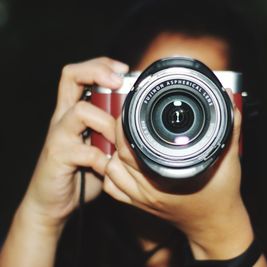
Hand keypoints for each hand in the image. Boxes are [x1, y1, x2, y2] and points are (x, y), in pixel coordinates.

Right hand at [21, 57, 128, 229]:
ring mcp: (58, 135)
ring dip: (107, 123)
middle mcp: (63, 117)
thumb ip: (115, 133)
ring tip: (118, 141)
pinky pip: (83, 151)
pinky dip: (102, 159)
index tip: (124, 70)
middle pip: (71, 77)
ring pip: (80, 111)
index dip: (100, 65)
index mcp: (73, 111)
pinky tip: (110, 167)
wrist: (54, 201)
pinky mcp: (57, 156)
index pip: (79, 74)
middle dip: (98, 72)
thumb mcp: (101, 147)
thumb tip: (143, 122)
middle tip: (119, 81)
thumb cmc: (81, 171)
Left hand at [104, 103, 254, 258]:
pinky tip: (122, 161)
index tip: (131, 110)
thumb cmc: (222, 196)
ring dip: (114, 153)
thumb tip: (228, 102)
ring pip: (111, 172)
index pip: (131, 148)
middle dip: (119, 134)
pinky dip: (112, 172)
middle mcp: (149, 190)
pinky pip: (114, 188)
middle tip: (128, 118)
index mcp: (166, 179)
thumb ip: (229, 129)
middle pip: (118, 156)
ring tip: (126, 138)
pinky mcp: (140, 205)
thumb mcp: (229, 160)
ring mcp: (142, 199)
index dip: (126, 125)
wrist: (216, 224)